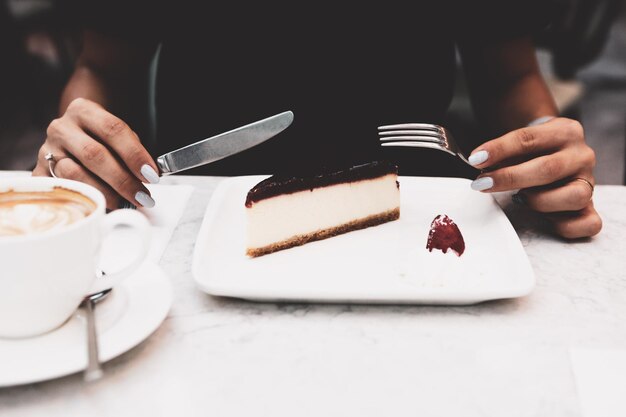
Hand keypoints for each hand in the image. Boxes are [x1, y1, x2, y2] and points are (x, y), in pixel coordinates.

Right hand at [33, 98, 159, 209]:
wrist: (70, 137)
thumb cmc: (100, 139)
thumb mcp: (116, 136)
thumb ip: (130, 151)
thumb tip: (149, 175)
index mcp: (83, 110)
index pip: (113, 129)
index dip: (135, 154)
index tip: (151, 174)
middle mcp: (61, 128)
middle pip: (94, 154)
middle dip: (123, 179)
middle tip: (142, 195)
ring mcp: (47, 150)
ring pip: (74, 174)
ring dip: (104, 193)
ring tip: (124, 203)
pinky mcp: (39, 173)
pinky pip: (61, 190)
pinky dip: (83, 200)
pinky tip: (101, 207)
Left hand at [468, 117, 601, 238]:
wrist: (556, 156)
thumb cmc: (533, 152)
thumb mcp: (519, 144)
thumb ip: (502, 153)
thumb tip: (478, 163)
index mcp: (565, 131)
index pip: (529, 139)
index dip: (500, 150)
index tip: (476, 159)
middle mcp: (582, 155)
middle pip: (548, 169)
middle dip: (510, 178)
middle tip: (482, 184)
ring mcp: (590, 183)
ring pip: (574, 196)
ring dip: (539, 201)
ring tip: (521, 199)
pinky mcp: (591, 208)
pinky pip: (588, 224)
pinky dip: (564, 225)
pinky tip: (545, 218)